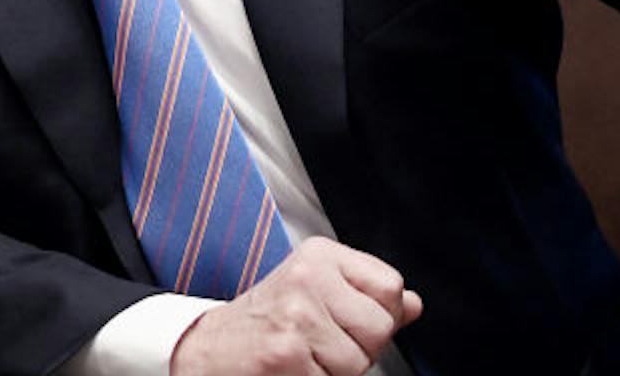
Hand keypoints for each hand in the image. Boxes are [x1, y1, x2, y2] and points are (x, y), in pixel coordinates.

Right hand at [170, 237, 421, 375]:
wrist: (206, 349)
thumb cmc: (263, 324)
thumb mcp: (314, 295)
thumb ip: (366, 298)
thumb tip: (413, 303)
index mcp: (318, 256)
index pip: (391, 287)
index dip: (375, 316)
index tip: (340, 319)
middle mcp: (306, 277)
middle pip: (380, 327)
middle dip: (357, 348)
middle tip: (317, 343)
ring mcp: (296, 315)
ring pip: (358, 362)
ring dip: (334, 372)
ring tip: (301, 356)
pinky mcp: (286, 353)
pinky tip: (289, 369)